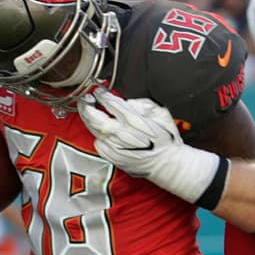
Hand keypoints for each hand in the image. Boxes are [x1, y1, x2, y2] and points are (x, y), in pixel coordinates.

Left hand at [78, 89, 220, 203]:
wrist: (167, 164)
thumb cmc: (166, 139)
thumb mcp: (161, 113)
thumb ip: (143, 104)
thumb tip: (127, 102)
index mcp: (134, 121)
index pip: (110, 103)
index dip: (102, 95)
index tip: (100, 91)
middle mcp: (121, 134)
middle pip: (94, 117)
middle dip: (86, 105)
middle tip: (86, 99)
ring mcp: (115, 147)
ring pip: (93, 130)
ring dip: (88, 118)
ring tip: (89, 111)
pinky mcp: (113, 158)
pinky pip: (98, 143)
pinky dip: (97, 135)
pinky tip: (102, 131)